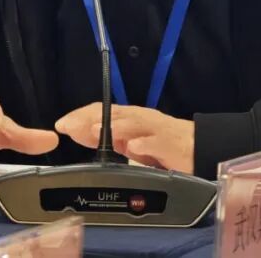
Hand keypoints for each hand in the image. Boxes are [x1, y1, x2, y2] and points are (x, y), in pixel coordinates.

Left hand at [54, 103, 193, 173]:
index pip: (102, 112)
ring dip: (113, 127)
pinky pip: (158, 143)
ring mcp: (155, 130)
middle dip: (88, 120)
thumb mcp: (133, 144)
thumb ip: (111, 139)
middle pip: (113, 115)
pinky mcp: (171, 144)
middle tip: (68, 126)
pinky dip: (146, 145)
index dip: (80, 116)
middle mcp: (140, 120)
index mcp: (129, 120)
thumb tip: (85, 133)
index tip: (61, 124)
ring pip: (133, 124)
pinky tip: (135, 149)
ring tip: (95, 131)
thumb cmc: (164, 146)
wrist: (199, 148)